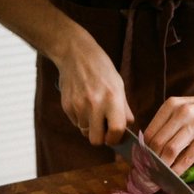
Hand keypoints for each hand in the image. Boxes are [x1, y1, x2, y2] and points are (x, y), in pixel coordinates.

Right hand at [56, 29, 133, 146]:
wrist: (75, 53)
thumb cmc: (101, 69)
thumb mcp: (119, 85)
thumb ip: (124, 110)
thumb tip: (127, 130)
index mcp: (112, 98)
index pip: (116, 131)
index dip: (115, 139)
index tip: (114, 137)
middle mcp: (95, 104)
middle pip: (96, 140)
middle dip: (100, 138)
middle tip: (103, 129)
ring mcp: (78, 106)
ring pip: (85, 132)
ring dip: (90, 127)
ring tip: (92, 111)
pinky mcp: (67, 106)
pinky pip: (75, 123)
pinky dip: (80, 118)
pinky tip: (82, 103)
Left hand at [143, 92, 193, 175]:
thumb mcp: (183, 108)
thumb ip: (167, 123)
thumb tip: (150, 148)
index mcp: (171, 106)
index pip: (149, 133)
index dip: (143, 151)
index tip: (142, 162)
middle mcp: (181, 113)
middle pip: (157, 143)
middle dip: (151, 161)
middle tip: (149, 172)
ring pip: (170, 151)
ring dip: (163, 167)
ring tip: (159, 176)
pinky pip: (187, 158)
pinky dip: (178, 170)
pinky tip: (174, 176)